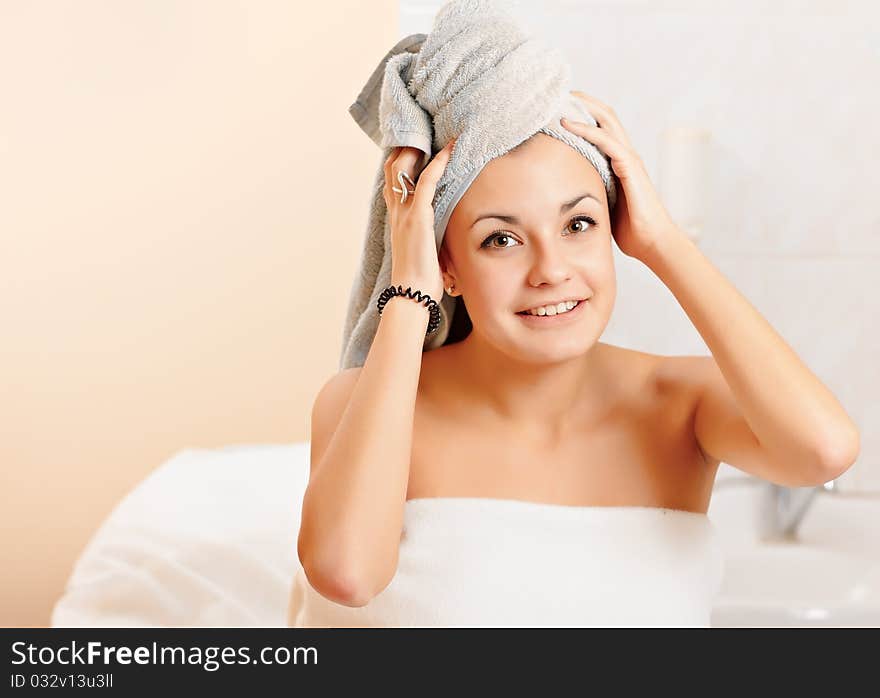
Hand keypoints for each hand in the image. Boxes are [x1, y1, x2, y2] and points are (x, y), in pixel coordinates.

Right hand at [383, 138, 456, 300]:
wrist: (411, 294)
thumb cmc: (419, 280)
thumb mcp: (422, 252)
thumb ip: (427, 238)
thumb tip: (442, 239)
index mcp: (396, 220)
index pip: (391, 182)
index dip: (398, 161)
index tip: (412, 145)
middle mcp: (396, 212)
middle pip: (391, 168)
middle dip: (404, 146)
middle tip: (423, 131)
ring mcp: (405, 213)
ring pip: (403, 168)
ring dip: (419, 147)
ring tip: (438, 134)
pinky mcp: (418, 217)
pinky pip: (427, 182)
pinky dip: (439, 164)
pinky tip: (451, 151)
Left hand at [561, 91, 677, 261]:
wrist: (653, 243)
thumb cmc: (630, 228)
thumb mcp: (604, 202)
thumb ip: (592, 189)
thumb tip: (567, 191)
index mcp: (620, 161)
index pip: (602, 126)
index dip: (583, 112)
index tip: (560, 104)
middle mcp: (626, 154)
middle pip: (604, 115)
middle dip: (582, 100)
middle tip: (557, 92)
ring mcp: (629, 159)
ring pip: (606, 120)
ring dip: (582, 107)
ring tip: (560, 97)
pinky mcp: (630, 168)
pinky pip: (607, 141)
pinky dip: (586, 129)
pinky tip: (567, 123)